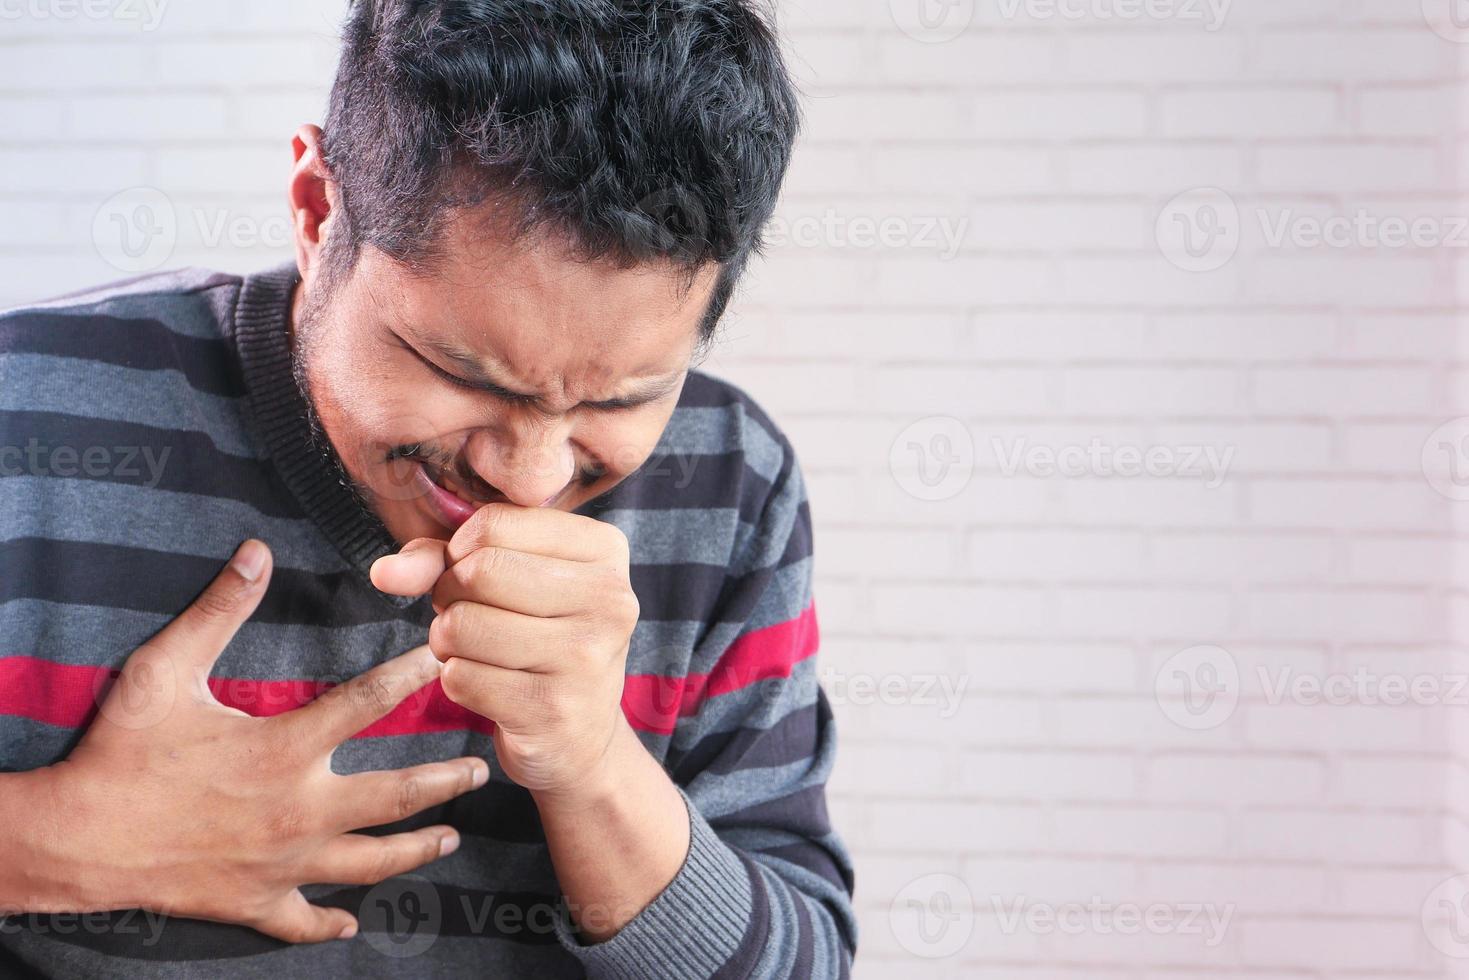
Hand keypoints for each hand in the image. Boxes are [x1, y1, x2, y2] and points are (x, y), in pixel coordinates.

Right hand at [27, 540, 488, 943]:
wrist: (76, 840)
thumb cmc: (121, 752)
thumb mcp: (164, 671)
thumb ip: (218, 611)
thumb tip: (256, 551)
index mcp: (284, 750)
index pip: (367, 703)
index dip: (411, 676)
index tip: (445, 659)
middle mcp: (299, 810)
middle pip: (396, 796)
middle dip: (445, 781)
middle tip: (480, 770)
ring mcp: (282, 863)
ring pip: (370, 862)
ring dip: (416, 850)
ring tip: (451, 838)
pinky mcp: (256, 902)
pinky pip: (305, 921)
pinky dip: (331, 924)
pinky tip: (352, 924)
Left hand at [371, 504, 639, 799]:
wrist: (579, 736)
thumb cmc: (538, 638)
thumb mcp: (509, 580)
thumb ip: (445, 557)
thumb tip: (384, 571)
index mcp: (605, 550)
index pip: (495, 524)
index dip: (461, 551)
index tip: (477, 576)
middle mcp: (610, 599)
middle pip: (478, 571)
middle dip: (449, 595)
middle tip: (468, 616)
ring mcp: (587, 658)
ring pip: (462, 625)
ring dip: (446, 641)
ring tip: (475, 651)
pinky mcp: (554, 710)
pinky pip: (461, 678)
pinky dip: (457, 681)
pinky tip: (487, 686)